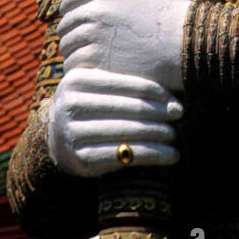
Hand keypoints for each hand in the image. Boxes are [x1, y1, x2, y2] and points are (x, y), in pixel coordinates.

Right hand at [48, 68, 182, 177]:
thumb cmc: (90, 107)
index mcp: (77, 79)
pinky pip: (125, 155)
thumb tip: (172, 89)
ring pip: (129, 132)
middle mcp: (71, 105)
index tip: (174, 98)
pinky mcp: (81, 158)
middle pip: (128, 108)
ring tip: (175, 134)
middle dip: (159, 112)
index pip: (125, 83)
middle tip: (180, 113)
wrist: (58, 139)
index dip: (154, 91)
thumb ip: (123, 83)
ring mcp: (73, 133)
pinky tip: (171, 155)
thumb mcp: (97, 88)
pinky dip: (153, 155)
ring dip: (158, 134)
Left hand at [57, 0, 190, 92]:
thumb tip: (108, 3)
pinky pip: (74, 66)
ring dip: (74, 53)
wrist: (187, 43)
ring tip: (83, 60)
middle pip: (67, 23)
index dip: (69, 9)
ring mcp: (94, 35)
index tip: (69, 18)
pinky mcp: (96, 61)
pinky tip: (89, 74)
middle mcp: (96, 10)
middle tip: (75, 43)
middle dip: (70, 33)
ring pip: (68, 46)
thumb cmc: (175, 20)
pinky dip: (79, 70)